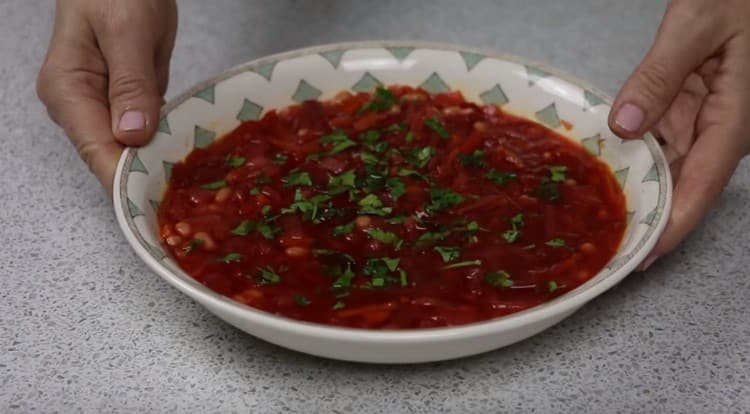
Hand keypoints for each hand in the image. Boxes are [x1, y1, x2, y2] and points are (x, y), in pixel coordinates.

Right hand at [37, 0, 177, 192]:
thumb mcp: (127, 31)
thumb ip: (131, 83)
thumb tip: (132, 137)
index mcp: (68, 91)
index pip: (97, 151)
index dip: (126, 182)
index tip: (157, 204)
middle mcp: (80, 105)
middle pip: (113, 157)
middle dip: (147, 179)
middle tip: (189, 204)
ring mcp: (104, 105)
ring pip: (131, 149)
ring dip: (160, 166)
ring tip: (195, 193)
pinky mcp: (126, 100)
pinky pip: (146, 131)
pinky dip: (165, 144)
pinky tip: (190, 161)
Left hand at [608, 0, 749, 269]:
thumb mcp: (696, 24)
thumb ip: (659, 74)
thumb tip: (625, 127)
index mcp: (734, 117)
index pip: (701, 184)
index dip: (673, 225)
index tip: (644, 256)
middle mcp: (724, 127)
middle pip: (682, 184)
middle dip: (648, 217)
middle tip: (605, 245)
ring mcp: (709, 118)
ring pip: (669, 165)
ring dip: (637, 190)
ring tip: (598, 219)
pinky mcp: (694, 106)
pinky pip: (662, 139)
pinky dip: (635, 155)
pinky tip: (605, 170)